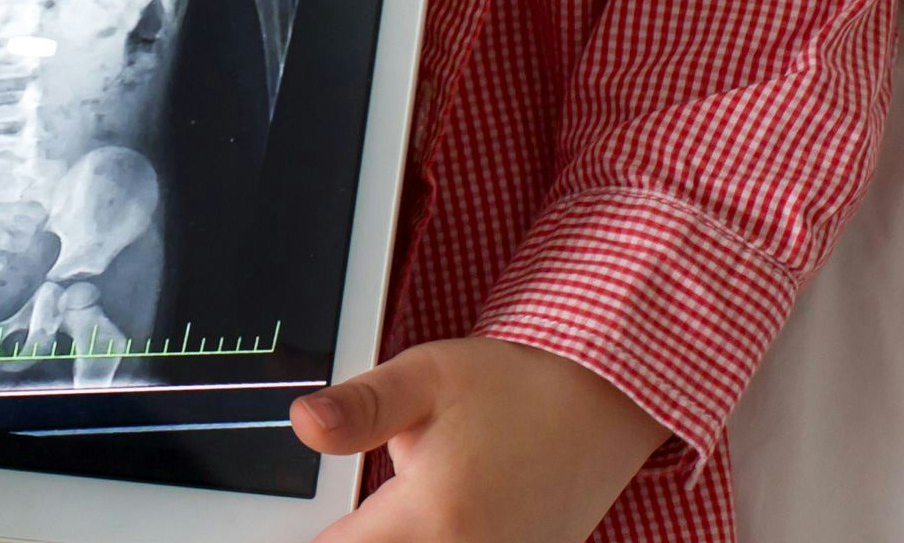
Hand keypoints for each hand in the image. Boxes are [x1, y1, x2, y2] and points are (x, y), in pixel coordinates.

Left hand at [291, 336, 672, 542]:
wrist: (601, 404)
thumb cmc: (511, 387)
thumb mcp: (423, 377)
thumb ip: (358, 408)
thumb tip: (302, 422)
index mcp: (432, 519)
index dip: (323, 534)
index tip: (330, 513)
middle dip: (358, 536)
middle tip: (358, 512)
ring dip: (394, 537)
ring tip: (398, 506)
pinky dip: (433, 539)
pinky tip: (434, 517)